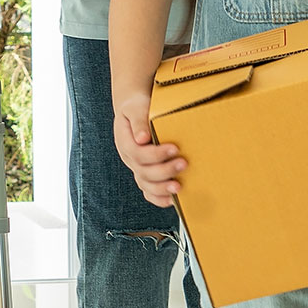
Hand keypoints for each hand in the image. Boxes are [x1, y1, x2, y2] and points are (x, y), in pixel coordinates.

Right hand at [112, 92, 186, 207]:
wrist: (135, 109)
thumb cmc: (137, 106)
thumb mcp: (136, 107)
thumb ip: (139, 120)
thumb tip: (142, 138)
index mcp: (124, 141)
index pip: (137, 153)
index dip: (156, 154)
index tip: (175, 148)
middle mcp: (129, 158)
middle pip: (142, 171)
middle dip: (164, 170)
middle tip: (184, 164)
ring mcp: (136, 167)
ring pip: (145, 184)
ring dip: (162, 188)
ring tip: (179, 186)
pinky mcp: (144, 173)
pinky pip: (148, 191)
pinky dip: (158, 198)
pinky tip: (171, 200)